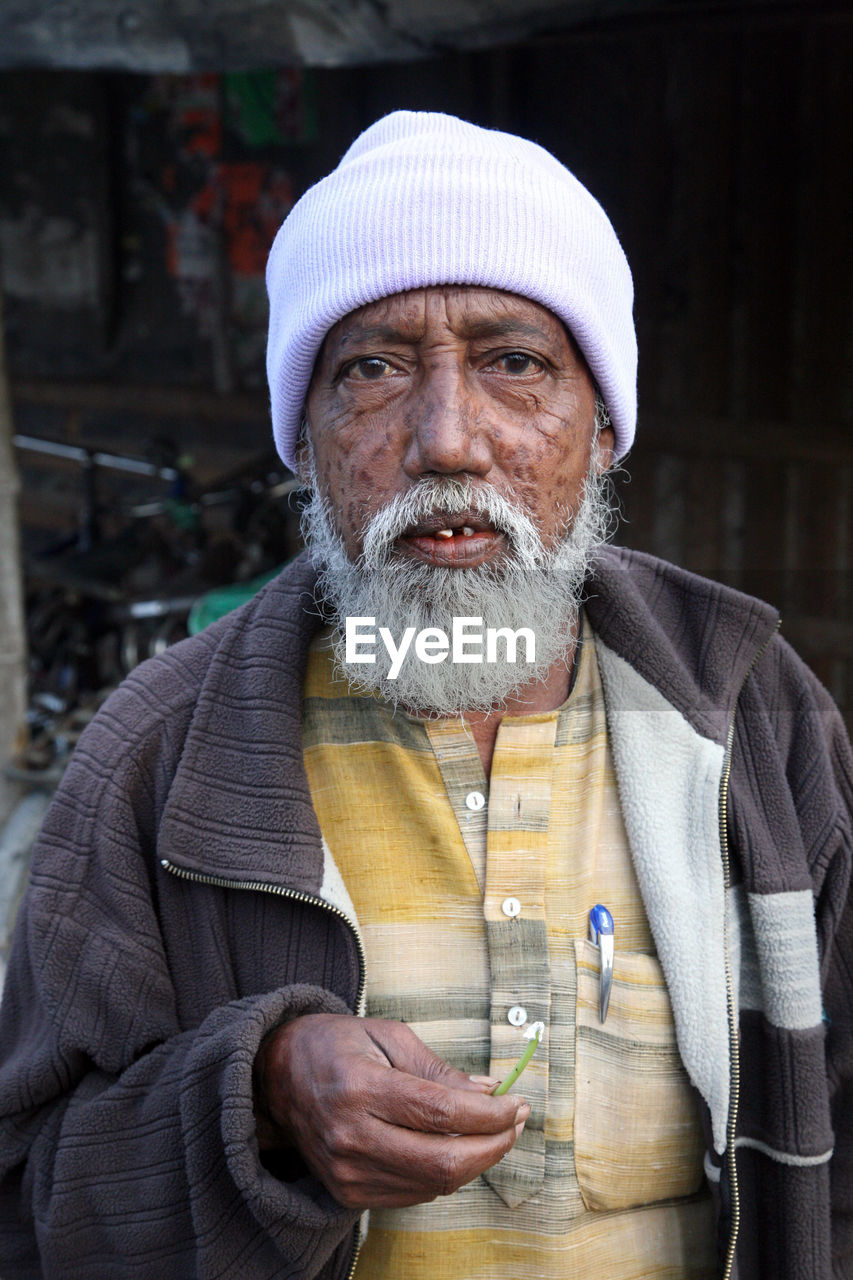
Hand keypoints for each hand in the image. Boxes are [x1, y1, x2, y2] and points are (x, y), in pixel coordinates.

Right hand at [254, 1014, 528, 1208]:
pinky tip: (455, 1147)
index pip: (441, 1113)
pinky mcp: (347, 1192)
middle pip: (443, 1162)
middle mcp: (350, 1136)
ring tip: (494, 1132)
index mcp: (360, 1088)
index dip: (491, 1115)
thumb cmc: (336, 1045)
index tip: (518, 1105)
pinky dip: (445, 1175)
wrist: (276, 1075)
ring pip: (433, 1185)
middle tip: (517, 1123)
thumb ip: (439, 1069)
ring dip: (476, 1162)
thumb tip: (489, 1093)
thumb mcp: (388, 1035)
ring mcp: (346, 1171)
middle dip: (494, 1146)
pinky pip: (414, 1194)